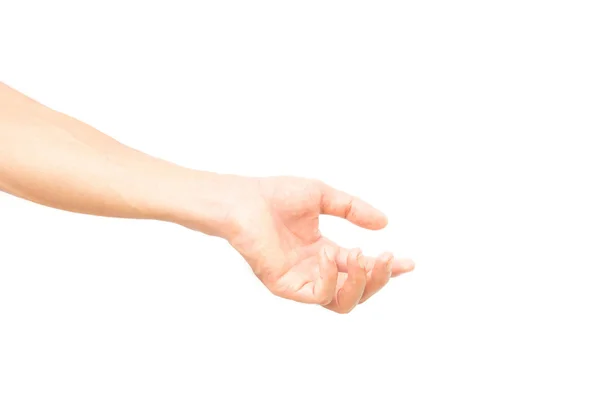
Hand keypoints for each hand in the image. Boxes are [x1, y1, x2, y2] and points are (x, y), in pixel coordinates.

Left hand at [222, 176, 413, 312]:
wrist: (242, 199)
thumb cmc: (275, 195)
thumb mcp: (324, 197)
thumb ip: (353, 210)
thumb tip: (384, 223)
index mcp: (323, 252)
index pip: (360, 268)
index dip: (386, 268)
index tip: (408, 263)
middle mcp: (314, 270)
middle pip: (356, 292)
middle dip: (378, 279)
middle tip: (387, 258)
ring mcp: (300, 281)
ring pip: (342, 302)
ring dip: (360, 282)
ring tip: (361, 256)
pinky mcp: (285, 286)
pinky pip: (318, 295)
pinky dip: (331, 278)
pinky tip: (328, 255)